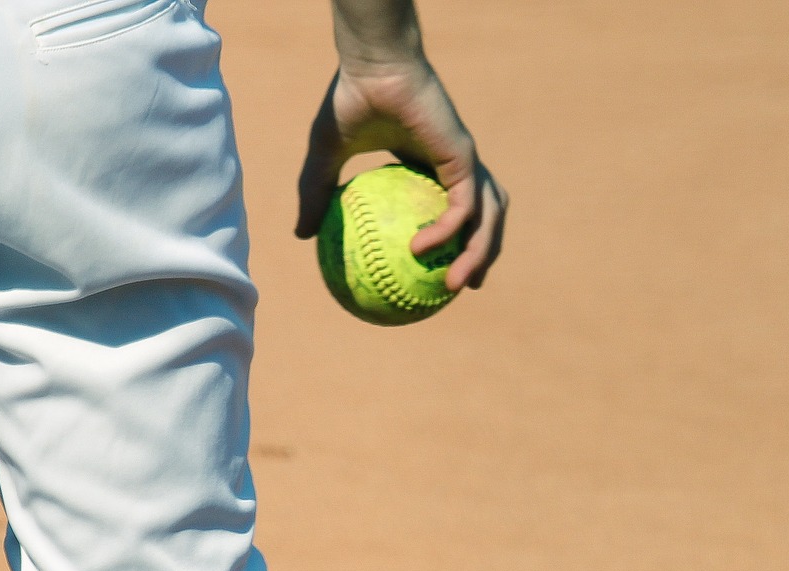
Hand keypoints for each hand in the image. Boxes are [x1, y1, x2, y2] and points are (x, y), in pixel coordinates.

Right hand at [296, 63, 506, 290]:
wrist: (371, 65)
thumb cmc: (351, 100)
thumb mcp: (325, 158)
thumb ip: (317, 195)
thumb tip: (301, 235)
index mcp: (431, 163)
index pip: (454, 207)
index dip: (453, 240)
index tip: (435, 270)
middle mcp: (456, 163)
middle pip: (485, 216)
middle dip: (482, 253)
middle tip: (461, 286)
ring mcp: (464, 160)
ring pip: (487, 216)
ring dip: (479, 254)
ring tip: (454, 286)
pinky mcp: (464, 156)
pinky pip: (462, 206)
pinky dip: (446, 232)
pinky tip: (420, 250)